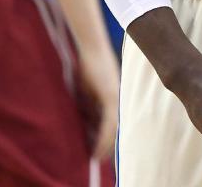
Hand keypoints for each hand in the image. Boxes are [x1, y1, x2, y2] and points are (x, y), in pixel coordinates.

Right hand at [77, 43, 119, 159]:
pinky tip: (98, 145)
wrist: (91, 44)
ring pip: (113, 127)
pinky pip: (109, 121)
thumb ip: (88, 101)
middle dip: (106, 143)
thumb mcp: (86, 87)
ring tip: (96, 156)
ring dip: (105, 143)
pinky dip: (105, 136)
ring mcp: (114, 96)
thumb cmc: (87, 62)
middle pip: (114, 126)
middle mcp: (115, 96)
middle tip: (98, 156)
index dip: (105, 136)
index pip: (110, 120)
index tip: (97, 148)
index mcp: (110, 94)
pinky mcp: (110, 95)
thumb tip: (85, 116)